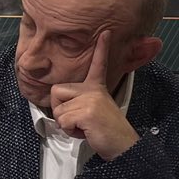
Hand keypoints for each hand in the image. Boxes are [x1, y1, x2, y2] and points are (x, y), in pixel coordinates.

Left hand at [48, 31, 139, 159]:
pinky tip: (86, 131)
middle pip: (56, 92)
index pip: (98, 64)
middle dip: (61, 110)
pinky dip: (70, 131)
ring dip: (67, 124)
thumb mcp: (92, 110)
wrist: (122, 146)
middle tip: (80, 120)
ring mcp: (90, 99)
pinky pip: (63, 121)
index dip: (101, 48)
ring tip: (86, 127)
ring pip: (58, 110)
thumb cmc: (104, 131)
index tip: (105, 32)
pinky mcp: (86, 112)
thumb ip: (78, 101)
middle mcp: (93, 89)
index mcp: (96, 87)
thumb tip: (58, 101)